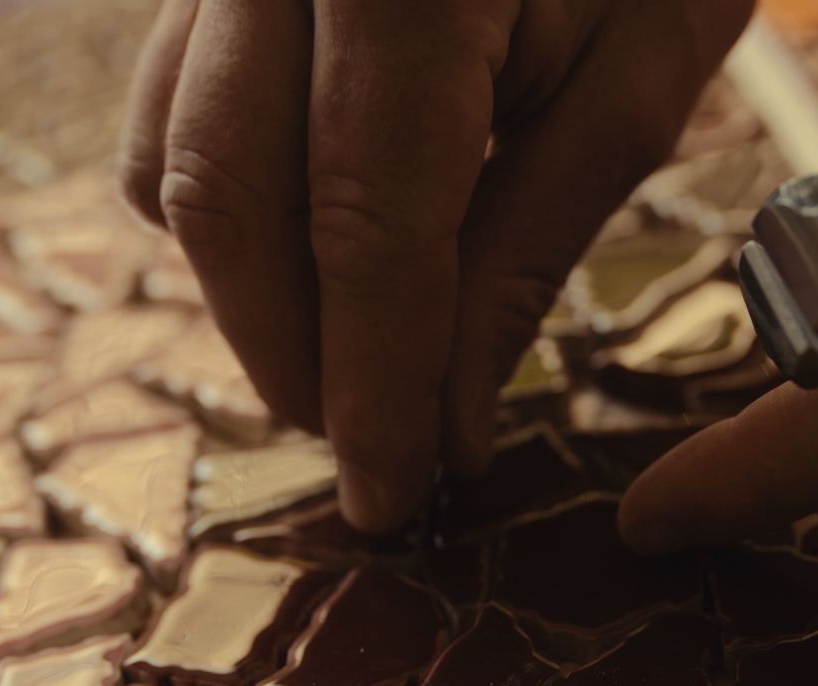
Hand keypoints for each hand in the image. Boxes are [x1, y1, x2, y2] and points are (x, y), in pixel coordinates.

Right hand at [119, 0, 751, 530]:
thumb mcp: (648, 59)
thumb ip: (534, 239)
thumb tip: (445, 419)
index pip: (364, 222)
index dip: (373, 381)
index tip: (393, 495)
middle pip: (225, 199)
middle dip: (293, 354)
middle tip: (370, 447)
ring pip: (171, 158)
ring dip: (251, 292)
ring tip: (349, 359)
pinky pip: (170, 101)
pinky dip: (225, 202)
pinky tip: (312, 244)